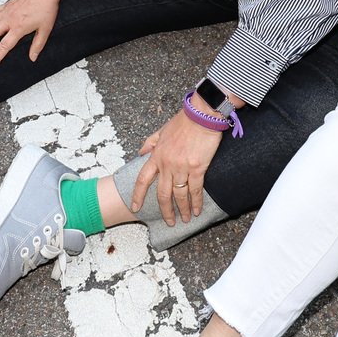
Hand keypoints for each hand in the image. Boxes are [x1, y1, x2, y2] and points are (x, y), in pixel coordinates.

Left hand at [131, 109, 223, 225]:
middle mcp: (167, 164)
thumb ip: (150, 143)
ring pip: (179, 195)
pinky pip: (195, 189)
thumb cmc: (184, 120)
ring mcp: (182, 167)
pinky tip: (197, 210)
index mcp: (156, 155)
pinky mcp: (197, 168)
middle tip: (168, 221)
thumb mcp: (161, 130)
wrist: (202, 114)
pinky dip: (196, 202)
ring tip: (185, 219)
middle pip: (162, 194)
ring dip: (182, 209)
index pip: (143, 180)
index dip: (138, 195)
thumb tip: (140, 153)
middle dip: (165, 210)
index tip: (135, 207)